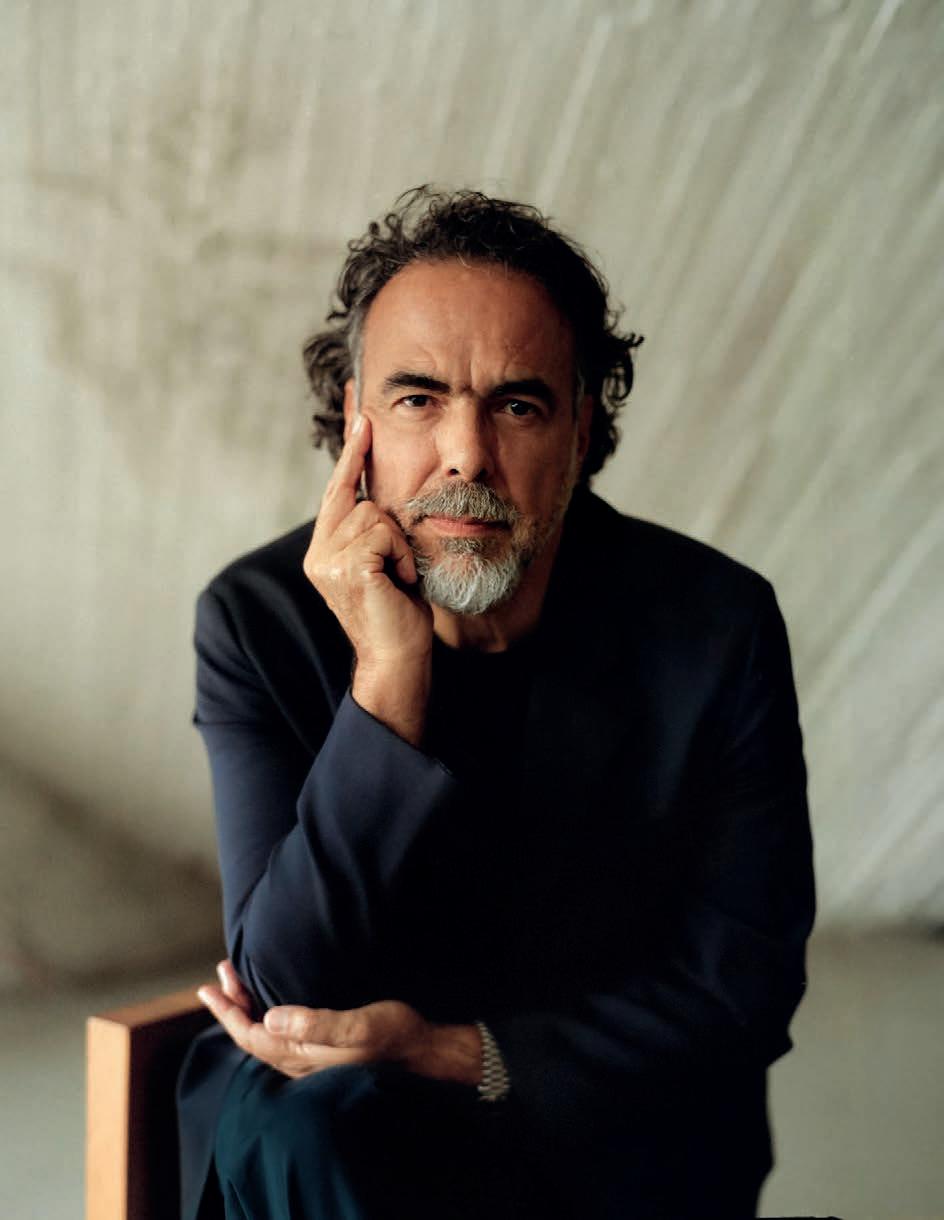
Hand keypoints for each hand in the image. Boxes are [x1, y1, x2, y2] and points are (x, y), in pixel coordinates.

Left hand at [198, 961, 481, 1085]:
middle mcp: (301, 1060)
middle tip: (220, 976)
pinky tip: (272, 1004)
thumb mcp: (358, 1025)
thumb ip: (315, 1024)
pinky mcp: (325, 1051)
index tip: (210, 988)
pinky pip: (282, 1036)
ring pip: (266, 1036)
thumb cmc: (394, 1035)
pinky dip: (267, 1016)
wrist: (424, 1052)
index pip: (250, 1036)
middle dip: (233, 1006)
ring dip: (248, 1009)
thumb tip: (270, 1017)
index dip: (227, 1013)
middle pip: (253, 1036)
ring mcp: (312, 1058)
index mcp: (302, 1055)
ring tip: (237, 984)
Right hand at [304, 414, 432, 673]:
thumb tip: (380, 491)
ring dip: (398, 544)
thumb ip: (372, 529)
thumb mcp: (384, 561)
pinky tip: (400, 581)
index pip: (336, 489)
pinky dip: (400, 555)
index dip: (349, 451)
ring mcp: (326, 560)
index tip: (358, 409)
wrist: (398, 656)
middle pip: (354, 496)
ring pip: (374, 514)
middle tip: (387, 525)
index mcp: (323, 549)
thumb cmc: (398, 611)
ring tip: (398, 577)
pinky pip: (382, 534)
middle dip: (377, 503)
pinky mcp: (345, 567)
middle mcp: (317, 552)